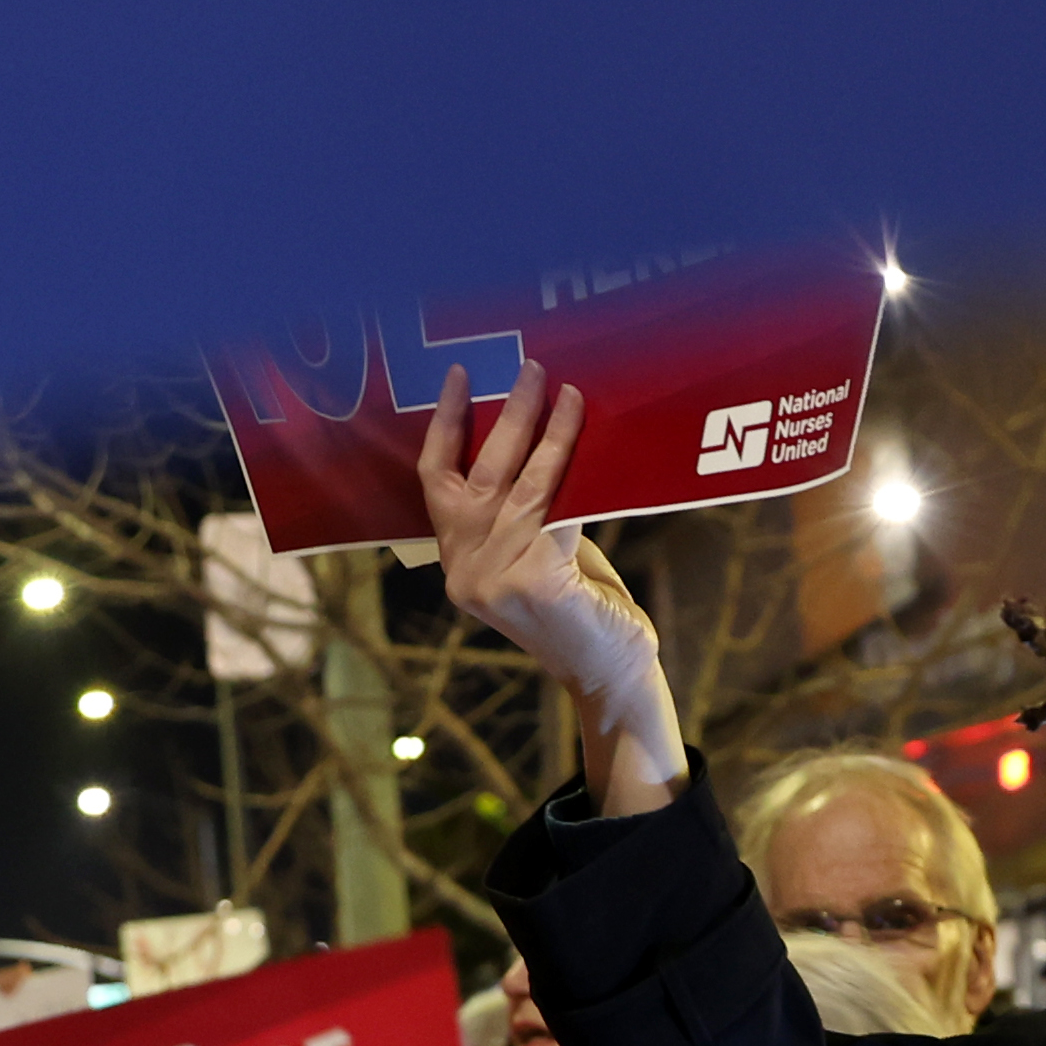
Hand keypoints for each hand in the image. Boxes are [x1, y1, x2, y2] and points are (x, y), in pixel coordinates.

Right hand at [415, 363, 682, 812]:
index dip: (444, 428)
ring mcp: (495, 578)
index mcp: (458, 564)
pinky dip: (570, 461)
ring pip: (519, 483)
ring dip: (541, 428)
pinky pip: (555, 504)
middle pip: (477, 474)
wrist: (611, 677)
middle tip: (529, 368)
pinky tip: (585, 430)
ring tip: (559, 386)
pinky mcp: (534, 581)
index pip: (435, 484)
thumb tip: (537, 439)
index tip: (456, 379)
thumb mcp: (540, 557)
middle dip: (503, 415)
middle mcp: (466, 570)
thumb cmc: (583, 614)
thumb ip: (526, 513)